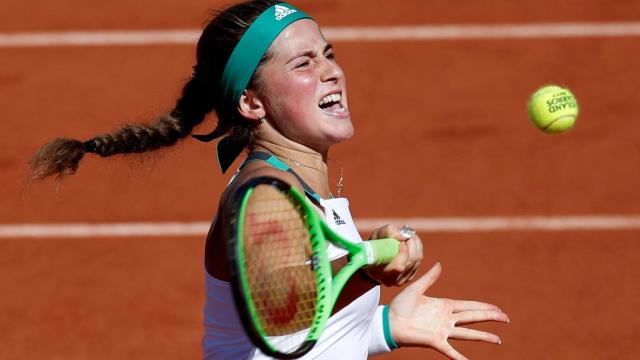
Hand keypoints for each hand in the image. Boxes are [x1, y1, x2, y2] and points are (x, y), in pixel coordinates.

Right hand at [362, 224, 422, 285]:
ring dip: (416, 244)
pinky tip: (411, 242)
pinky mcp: (409, 276)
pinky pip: (418, 261)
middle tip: (407, 234)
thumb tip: (404, 235)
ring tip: (408, 235)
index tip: (401, 240)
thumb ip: (388, 232)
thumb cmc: (373, 247)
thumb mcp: (376, 236)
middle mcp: (393, 280)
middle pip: (411, 261)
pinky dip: (418, 249)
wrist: (372, 260)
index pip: (399, 267)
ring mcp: (403, 280)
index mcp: (382, 273)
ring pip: (417, 260)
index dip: (403, 253)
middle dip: (412, 244)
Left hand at [388, 262, 508, 359]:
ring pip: (468, 333)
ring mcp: (442, 331)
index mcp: (444, 305)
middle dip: (490, 317)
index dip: (483, 306)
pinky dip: (460, 358)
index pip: (468, 305)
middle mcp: (446, 318)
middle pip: (473, 317)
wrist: (389, 321)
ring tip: (498, 340)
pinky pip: (451, 351)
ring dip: (483, 336)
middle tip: (506, 318)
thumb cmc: (400, 306)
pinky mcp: (435, 341)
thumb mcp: (416, 289)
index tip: (497, 307)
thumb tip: (439, 264)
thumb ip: (429, 278)